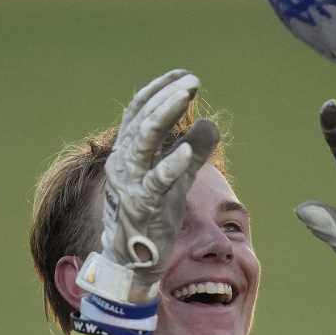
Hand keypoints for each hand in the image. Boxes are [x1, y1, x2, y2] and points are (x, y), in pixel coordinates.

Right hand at [81, 70, 220, 305]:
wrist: (135, 259)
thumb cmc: (154, 216)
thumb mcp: (177, 178)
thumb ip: (193, 152)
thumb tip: (211, 124)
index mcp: (127, 152)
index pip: (138, 111)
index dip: (159, 90)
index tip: (183, 75)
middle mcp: (124, 163)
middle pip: (141, 119)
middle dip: (166, 97)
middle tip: (191, 82)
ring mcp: (131, 183)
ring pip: (143, 141)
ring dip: (165, 115)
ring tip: (185, 96)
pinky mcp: (144, 205)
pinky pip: (157, 181)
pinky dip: (171, 164)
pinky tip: (186, 150)